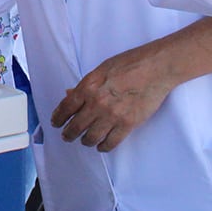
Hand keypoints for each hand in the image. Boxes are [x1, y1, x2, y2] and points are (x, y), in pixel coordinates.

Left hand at [51, 45, 176, 152]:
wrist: (155, 68)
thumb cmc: (130, 63)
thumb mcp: (101, 69)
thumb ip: (86, 84)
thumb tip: (70, 94)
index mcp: (88, 86)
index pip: (66, 107)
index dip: (58, 118)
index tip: (56, 123)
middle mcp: (97, 103)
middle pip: (76, 126)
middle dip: (68, 134)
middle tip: (67, 136)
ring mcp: (112, 115)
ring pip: (91, 137)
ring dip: (85, 141)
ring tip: (85, 141)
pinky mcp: (127, 124)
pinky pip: (111, 142)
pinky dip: (103, 147)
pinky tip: (101, 146)